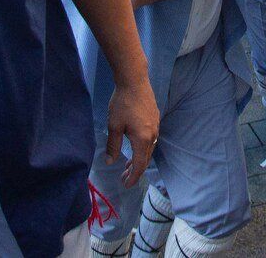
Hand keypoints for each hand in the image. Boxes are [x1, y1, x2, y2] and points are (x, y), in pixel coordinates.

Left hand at [103, 73, 160, 189]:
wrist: (135, 80)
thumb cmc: (122, 103)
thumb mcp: (113, 126)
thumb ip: (113, 146)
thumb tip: (110, 162)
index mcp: (143, 140)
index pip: (139, 166)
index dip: (132, 177)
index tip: (125, 185)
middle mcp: (152, 135)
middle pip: (146, 159)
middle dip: (135, 171)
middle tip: (124, 178)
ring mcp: (155, 126)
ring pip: (149, 149)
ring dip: (139, 160)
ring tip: (128, 166)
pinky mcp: (155, 118)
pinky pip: (150, 139)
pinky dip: (142, 149)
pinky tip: (135, 146)